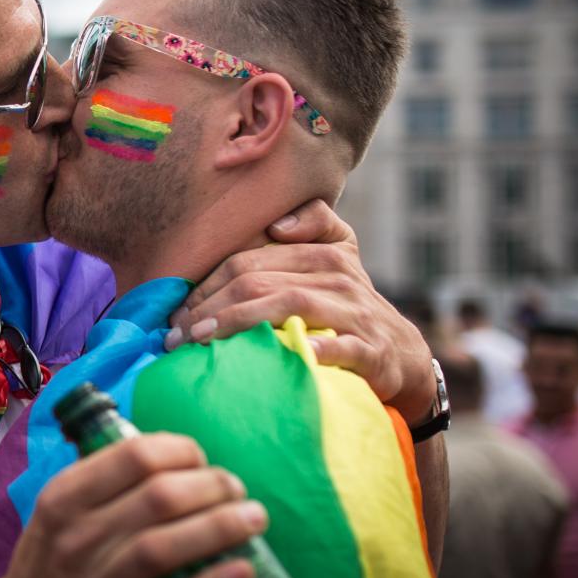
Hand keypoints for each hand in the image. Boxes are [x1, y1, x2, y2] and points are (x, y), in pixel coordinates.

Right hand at [0, 433, 263, 577]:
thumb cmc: (52, 553)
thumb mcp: (58, 507)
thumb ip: (102, 478)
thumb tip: (172, 450)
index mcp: (63, 497)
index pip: (132, 456)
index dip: (180, 450)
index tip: (201, 457)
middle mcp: (75, 539)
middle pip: (157, 498)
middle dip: (210, 486)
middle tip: (236, 487)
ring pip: (164, 548)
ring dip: (219, 528)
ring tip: (253, 518)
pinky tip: (242, 571)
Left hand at [166, 199, 435, 425]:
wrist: (402, 355)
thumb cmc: (348, 305)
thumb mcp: (337, 255)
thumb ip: (312, 224)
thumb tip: (277, 223)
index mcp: (321, 251)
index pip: (246, 261)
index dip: (204, 285)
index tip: (174, 313)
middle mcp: (337, 275)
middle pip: (258, 281)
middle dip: (208, 308)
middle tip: (176, 335)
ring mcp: (355, 311)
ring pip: (288, 305)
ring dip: (238, 323)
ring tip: (202, 342)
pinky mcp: (371, 349)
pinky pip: (340, 345)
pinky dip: (314, 349)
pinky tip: (289, 354)